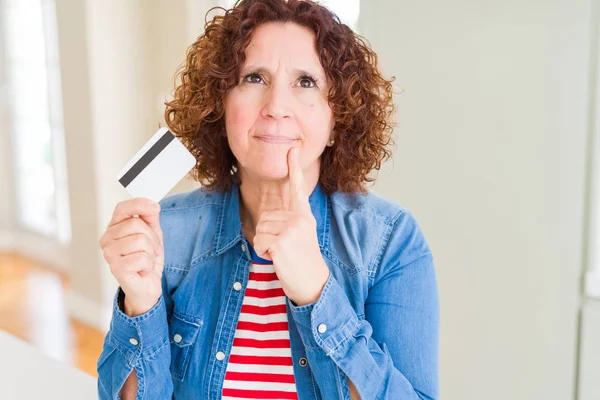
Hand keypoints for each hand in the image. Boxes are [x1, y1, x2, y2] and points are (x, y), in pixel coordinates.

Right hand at [99, 198, 163, 316]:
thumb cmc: (146, 258)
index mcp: (114, 227)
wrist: (147, 284)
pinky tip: (143, 270)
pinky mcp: (116, 268)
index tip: (155, 208)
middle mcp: (107, 239)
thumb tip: (152, 205)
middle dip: (152, 238)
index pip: (122, 208)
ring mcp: (109, 254)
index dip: (139, 204)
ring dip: (151, 253)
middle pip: (135, 225)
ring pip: (140, 241)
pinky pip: (141, 258)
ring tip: (146, 260)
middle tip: (151, 250)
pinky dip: (149, 264)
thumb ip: (150, 217)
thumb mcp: (153, 233)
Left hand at [253, 147, 329, 305]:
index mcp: (304, 215)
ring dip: (265, 245)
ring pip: (260, 230)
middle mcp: (300, 218)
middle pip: (264, 218)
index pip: (297, 188)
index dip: (293, 168)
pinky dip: (264, 254)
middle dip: (267, 236)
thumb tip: (269, 217)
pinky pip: (259, 242)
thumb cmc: (303, 261)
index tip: (292, 149)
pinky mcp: (282, 241)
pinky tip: (279, 259)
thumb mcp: (301, 235)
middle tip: (285, 248)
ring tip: (283, 253)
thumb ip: (289, 222)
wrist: (314, 283)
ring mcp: (292, 229)